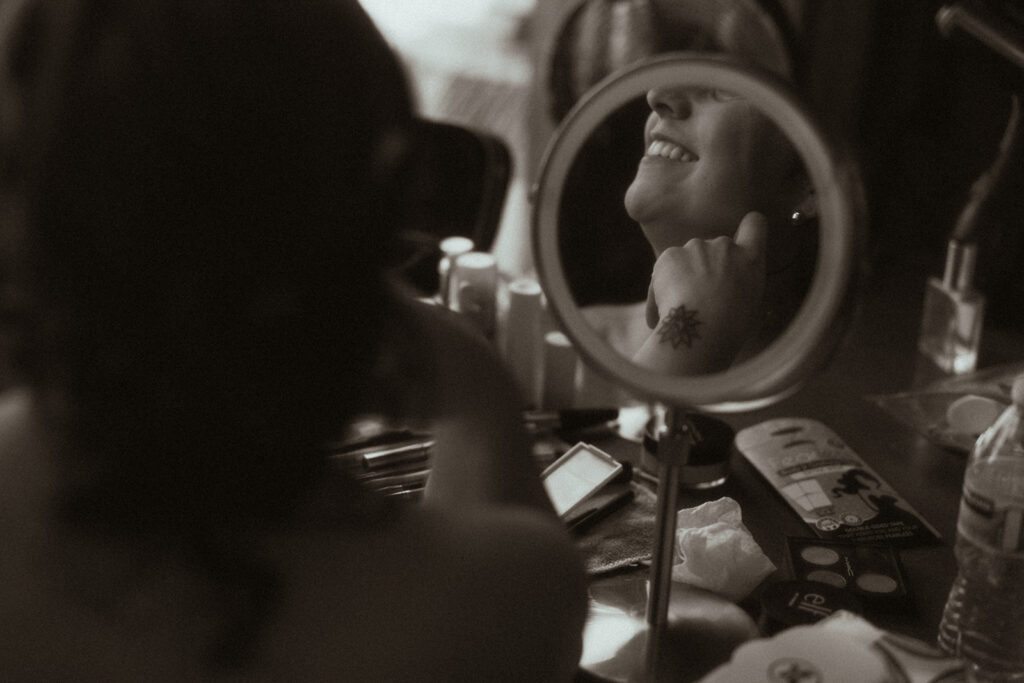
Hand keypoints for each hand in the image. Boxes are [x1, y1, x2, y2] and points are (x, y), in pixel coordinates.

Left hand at [643, 211, 766, 363]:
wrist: (699, 329)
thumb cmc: (729, 330)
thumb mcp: (751, 309)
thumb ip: (742, 287)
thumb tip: (732, 290)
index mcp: (750, 258)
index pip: (755, 224)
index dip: (748, 228)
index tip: (741, 240)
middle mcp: (724, 245)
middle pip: (716, 247)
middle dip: (708, 265)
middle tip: (701, 297)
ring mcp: (695, 247)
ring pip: (688, 259)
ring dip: (683, 276)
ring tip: (681, 310)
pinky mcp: (669, 255)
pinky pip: (664, 269)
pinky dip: (661, 288)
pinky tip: (662, 313)